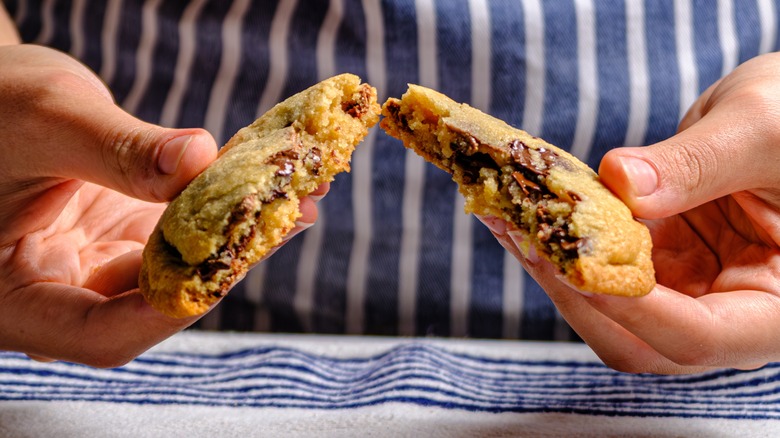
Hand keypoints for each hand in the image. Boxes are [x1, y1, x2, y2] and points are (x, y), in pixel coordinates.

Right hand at [0, 45, 324, 366]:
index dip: (168, 311)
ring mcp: (98, 267)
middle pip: (153, 304)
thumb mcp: (46, 119)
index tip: (228, 266)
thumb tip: (198, 158)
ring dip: (239, 235)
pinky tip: (267, 184)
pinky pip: (184, 235)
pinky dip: (223, 211)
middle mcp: (61, 295)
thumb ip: (119, 149)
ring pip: (180, 269)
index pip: (99, 333)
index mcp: (13, 299)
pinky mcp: (127, 238)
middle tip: (285, 215)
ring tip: (296, 193)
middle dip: (225, 262)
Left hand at [484, 52, 779, 373]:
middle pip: (640, 341)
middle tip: (524, 237)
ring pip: (609, 311)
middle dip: (575, 295)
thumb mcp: (765, 130)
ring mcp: (688, 290)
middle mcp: (730, 313)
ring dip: (555, 268)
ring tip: (507, 215)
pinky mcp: (658, 263)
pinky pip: (603, 268)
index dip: (632, 310)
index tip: (575, 265)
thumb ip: (699, 163)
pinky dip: (563, 242)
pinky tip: (527, 208)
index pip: (699, 337)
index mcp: (779, 308)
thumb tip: (618, 182)